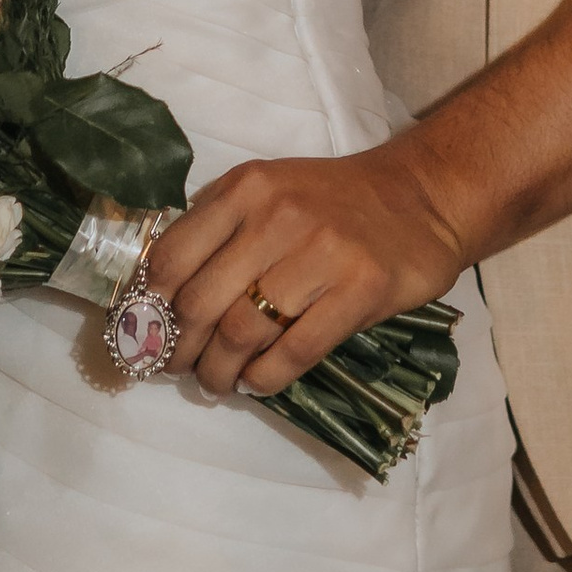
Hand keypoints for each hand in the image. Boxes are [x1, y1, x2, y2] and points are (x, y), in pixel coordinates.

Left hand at [141, 142, 466, 400]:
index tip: (149, 334)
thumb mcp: (268, 189)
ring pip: (242, 334)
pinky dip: (264, 379)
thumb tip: (159, 292)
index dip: (150, 308)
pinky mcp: (360, 291)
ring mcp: (322, 253)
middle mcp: (278, 216)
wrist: (421, 197)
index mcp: (246, 189)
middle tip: (182, 368)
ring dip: (219, 372)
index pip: (172, 259)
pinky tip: (257, 383)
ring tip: (218, 382)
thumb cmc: (333, 200)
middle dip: (181, 350)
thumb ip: (217, 226)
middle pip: (201, 304)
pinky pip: (294, 352)